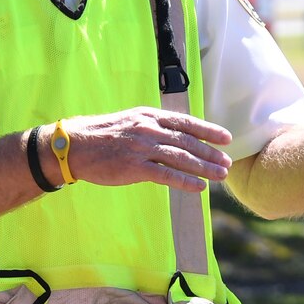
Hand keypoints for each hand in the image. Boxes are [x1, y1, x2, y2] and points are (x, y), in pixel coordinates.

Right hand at [55, 107, 233, 192]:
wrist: (75, 145)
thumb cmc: (102, 135)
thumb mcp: (130, 121)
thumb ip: (152, 127)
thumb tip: (175, 136)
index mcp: (149, 116)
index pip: (185, 122)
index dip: (207, 130)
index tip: (225, 137)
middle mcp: (149, 129)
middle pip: (188, 142)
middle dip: (211, 153)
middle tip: (227, 162)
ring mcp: (142, 148)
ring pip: (182, 158)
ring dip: (204, 168)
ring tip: (220, 175)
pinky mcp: (135, 167)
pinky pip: (166, 175)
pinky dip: (186, 181)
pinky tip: (199, 187)